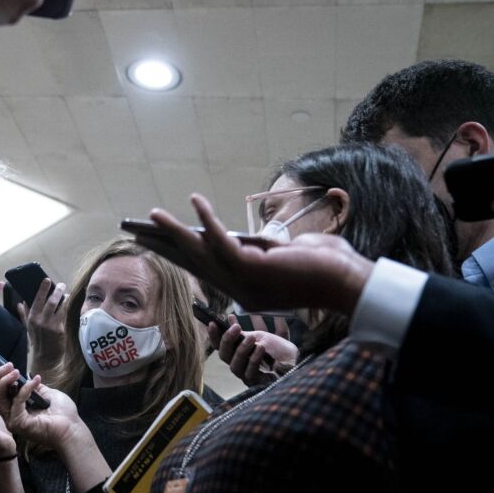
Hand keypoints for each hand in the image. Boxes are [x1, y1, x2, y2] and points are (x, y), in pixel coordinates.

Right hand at [0, 365, 80, 448]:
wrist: (72, 428)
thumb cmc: (63, 414)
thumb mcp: (47, 394)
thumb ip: (33, 387)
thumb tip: (26, 377)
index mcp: (16, 407)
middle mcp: (11, 414)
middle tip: (8, 365)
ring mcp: (13, 420)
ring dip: (6, 381)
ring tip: (16, 371)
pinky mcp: (18, 423)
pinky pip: (17, 402)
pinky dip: (25, 389)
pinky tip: (36, 381)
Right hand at [18, 279, 66, 372]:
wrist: (46, 357)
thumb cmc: (37, 341)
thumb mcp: (28, 328)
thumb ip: (24, 314)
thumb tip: (20, 303)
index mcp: (31, 318)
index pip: (36, 299)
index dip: (42, 289)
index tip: (46, 280)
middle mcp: (40, 320)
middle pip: (49, 301)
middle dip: (56, 290)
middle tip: (61, 284)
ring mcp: (50, 324)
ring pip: (58, 306)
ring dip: (63, 297)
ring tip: (66, 292)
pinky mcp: (59, 329)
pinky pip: (64, 313)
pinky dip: (66, 306)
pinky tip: (68, 302)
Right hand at [133, 194, 375, 314]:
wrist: (349, 278)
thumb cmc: (326, 263)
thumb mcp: (287, 253)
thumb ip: (263, 248)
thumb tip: (242, 238)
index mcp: (248, 291)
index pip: (209, 271)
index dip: (185, 255)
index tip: (165, 243)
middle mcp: (240, 291)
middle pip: (196, 263)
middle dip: (168, 244)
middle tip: (144, 231)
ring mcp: (244, 282)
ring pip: (200, 253)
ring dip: (174, 231)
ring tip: (153, 216)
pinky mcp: (251, 268)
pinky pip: (218, 241)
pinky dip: (204, 219)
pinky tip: (195, 201)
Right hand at [210, 316, 296, 385]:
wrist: (295, 360)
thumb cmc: (277, 350)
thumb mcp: (260, 336)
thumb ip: (244, 332)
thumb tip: (230, 318)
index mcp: (236, 353)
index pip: (220, 347)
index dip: (214, 336)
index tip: (213, 323)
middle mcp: (239, 365)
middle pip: (224, 356)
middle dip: (227, 341)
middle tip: (236, 328)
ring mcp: (246, 375)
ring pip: (234, 366)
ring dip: (241, 350)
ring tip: (252, 338)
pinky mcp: (256, 383)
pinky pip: (249, 373)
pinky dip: (254, 359)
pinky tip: (260, 348)